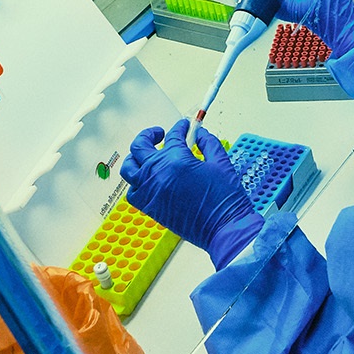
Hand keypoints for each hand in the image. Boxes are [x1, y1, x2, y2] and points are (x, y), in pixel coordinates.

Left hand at [121, 119, 263, 268]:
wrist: (224, 228)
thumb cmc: (225, 200)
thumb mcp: (221, 163)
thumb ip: (208, 143)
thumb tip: (199, 134)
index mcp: (177, 160)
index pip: (173, 135)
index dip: (180, 127)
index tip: (184, 126)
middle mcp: (158, 174)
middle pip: (140, 146)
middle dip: (149, 135)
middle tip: (159, 134)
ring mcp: (151, 191)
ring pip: (129, 168)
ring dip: (135, 158)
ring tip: (145, 156)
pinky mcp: (151, 208)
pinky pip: (133, 192)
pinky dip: (136, 184)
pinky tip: (147, 180)